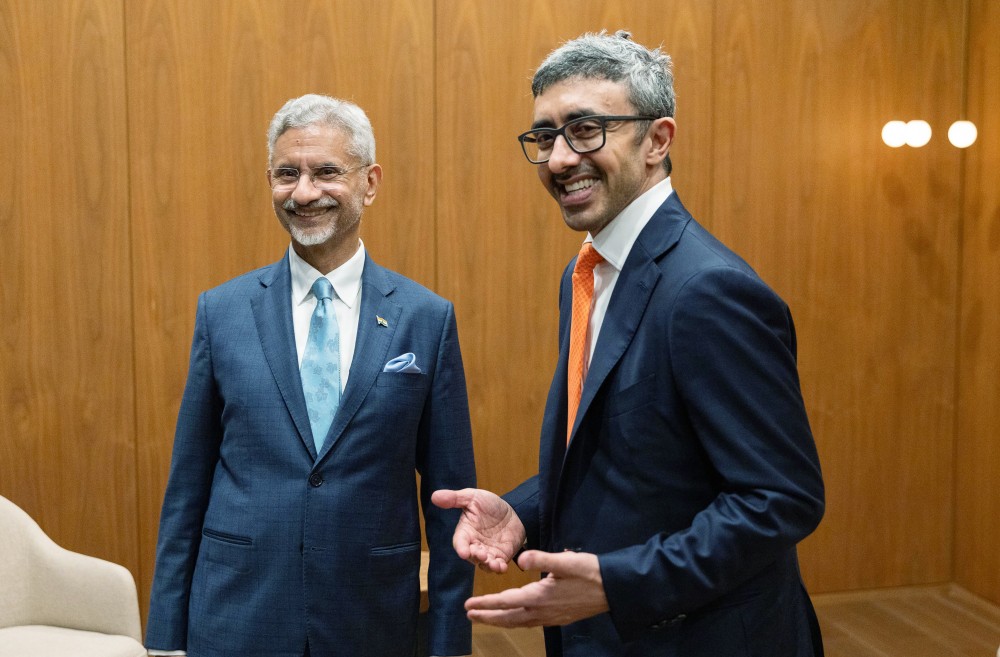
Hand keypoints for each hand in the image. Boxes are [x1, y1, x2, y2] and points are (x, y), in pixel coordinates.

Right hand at [431, 488, 525, 572]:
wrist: (511, 509)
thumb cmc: (487, 504)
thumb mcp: (472, 497)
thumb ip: (454, 498)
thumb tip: (434, 496)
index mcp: (465, 532)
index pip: (459, 542)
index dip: (461, 548)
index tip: (463, 552)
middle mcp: (474, 545)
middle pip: (472, 556)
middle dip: (476, 557)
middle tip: (481, 554)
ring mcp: (488, 552)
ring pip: (484, 564)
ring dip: (488, 565)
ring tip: (494, 563)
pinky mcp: (501, 556)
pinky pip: (498, 566)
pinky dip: (499, 568)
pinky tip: (502, 567)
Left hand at [463, 550, 609, 626]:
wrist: (614, 590)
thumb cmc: (590, 572)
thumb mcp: (566, 561)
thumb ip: (542, 559)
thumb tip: (520, 558)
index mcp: (540, 597)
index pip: (506, 601)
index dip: (486, 603)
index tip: (468, 605)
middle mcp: (542, 612)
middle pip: (508, 618)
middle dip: (488, 617)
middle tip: (469, 615)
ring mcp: (551, 618)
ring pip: (519, 623)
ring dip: (500, 621)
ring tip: (486, 618)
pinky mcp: (559, 618)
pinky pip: (530, 623)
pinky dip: (516, 621)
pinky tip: (516, 618)